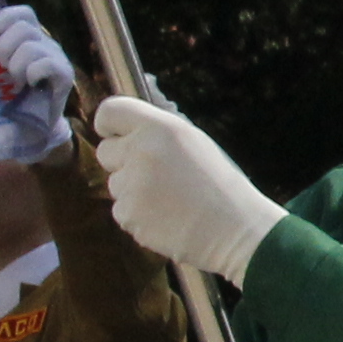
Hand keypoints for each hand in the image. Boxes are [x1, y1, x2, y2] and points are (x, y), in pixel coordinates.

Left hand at [0, 4, 77, 147]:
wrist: (29, 126)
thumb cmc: (6, 96)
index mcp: (29, 38)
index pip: (23, 13)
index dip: (6, 18)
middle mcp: (45, 44)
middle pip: (24, 28)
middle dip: (5, 47)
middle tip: (2, 67)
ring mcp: (57, 58)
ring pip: (32, 46)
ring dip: (17, 65)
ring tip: (16, 80)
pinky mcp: (65, 75)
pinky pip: (47, 63)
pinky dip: (33, 73)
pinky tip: (30, 85)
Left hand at [90, 93, 288, 285]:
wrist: (237, 230)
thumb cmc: (222, 185)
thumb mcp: (196, 143)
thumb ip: (159, 134)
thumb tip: (128, 131)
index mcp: (161, 129)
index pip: (109, 111)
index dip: (109, 125)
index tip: (117, 136)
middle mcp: (141, 152)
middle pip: (105, 151)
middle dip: (122, 162)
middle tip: (156, 174)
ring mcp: (131, 186)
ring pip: (115, 184)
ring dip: (134, 191)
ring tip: (170, 200)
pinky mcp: (128, 215)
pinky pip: (121, 210)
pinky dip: (139, 215)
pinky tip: (167, 218)